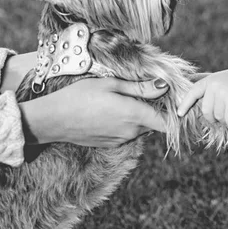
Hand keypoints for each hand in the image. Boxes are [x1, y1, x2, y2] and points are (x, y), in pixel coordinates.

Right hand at [19, 77, 169, 146]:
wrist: (52, 119)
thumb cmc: (80, 96)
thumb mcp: (111, 85)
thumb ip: (140, 88)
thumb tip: (164, 87)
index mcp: (134, 115)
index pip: (166, 123)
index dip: (174, 114)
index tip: (175, 103)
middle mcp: (130, 132)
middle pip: (154, 123)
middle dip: (155, 110)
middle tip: (148, 92)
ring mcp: (120, 140)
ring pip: (140, 128)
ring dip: (140, 116)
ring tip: (127, 98)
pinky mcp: (110, 143)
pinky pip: (127, 133)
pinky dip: (127, 123)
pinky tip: (114, 110)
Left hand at [178, 66, 227, 127]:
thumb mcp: (224, 79)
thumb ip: (210, 86)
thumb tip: (193, 88)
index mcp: (211, 80)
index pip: (193, 92)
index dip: (185, 103)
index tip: (179, 113)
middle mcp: (214, 86)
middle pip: (206, 112)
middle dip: (215, 117)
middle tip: (226, 114)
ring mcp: (223, 94)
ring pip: (218, 118)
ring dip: (227, 119)